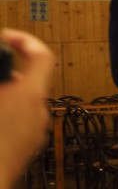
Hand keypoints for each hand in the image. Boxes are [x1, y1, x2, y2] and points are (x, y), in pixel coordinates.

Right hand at [0, 28, 53, 188]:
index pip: (42, 55)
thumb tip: (1, 77)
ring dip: (6, 96)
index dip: (25, 41)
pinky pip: (19, 124)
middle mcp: (39, 112)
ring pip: (23, 104)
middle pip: (30, 80)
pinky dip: (6, 117)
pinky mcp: (27, 151)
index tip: (6, 37)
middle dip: (6, 72)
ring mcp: (35, 134)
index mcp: (30, 94)